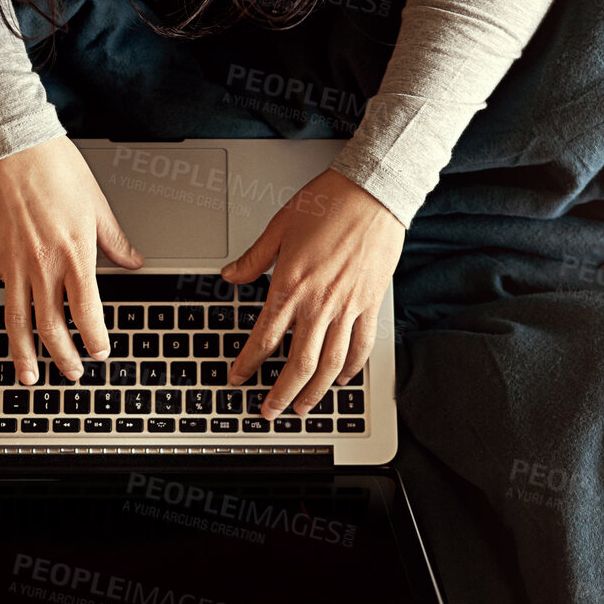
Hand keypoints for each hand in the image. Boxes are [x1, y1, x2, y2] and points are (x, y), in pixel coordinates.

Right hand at [0, 136, 143, 383]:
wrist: (14, 144)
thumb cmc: (56, 168)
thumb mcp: (96, 205)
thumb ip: (114, 240)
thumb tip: (134, 261)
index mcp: (75, 255)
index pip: (87, 312)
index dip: (94, 339)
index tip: (99, 353)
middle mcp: (42, 266)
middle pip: (51, 325)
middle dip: (62, 356)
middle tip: (70, 374)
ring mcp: (12, 263)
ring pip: (16, 320)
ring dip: (22, 353)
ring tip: (28, 377)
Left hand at [222, 169, 404, 416]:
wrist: (372, 192)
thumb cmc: (328, 203)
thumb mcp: (278, 228)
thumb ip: (253, 260)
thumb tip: (230, 275)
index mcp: (290, 286)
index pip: (264, 339)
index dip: (248, 364)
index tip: (238, 379)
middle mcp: (318, 303)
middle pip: (298, 364)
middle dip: (281, 394)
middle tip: (268, 412)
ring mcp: (347, 306)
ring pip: (331, 364)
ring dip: (314, 392)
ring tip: (302, 408)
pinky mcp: (370, 303)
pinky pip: (361, 345)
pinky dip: (351, 368)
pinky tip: (341, 380)